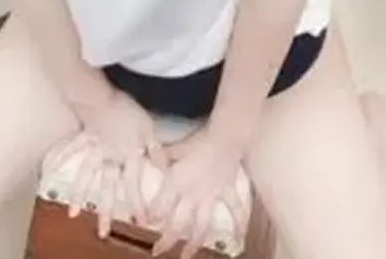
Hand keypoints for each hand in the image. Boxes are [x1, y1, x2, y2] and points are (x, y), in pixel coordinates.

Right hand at [44, 88, 167, 238]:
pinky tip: (48, 169)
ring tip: (72, 214)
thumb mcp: (148, 128)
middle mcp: (110, 158)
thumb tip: (166, 170)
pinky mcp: (83, 137)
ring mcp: (94, 149)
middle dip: (106, 211)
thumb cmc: (128, 111)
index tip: (141, 222)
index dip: (138, 203)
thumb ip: (156, 151)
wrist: (103, 97)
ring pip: (87, 176)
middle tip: (102, 233)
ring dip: (80, 195)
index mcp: (128, 156)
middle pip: (108, 188)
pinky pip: (70, 149)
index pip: (133, 184)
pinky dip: (59, 158)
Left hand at [148, 127, 249, 258]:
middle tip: (158, 252)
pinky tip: (239, 238)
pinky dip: (238, 224)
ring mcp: (210, 197)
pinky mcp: (226, 193)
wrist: (225, 137)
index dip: (152, 216)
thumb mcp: (176, 147)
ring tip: (186, 256)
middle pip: (178, 223)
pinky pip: (233, 211)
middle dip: (167, 240)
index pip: (160, 204)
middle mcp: (191, 194)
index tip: (146, 224)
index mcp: (176, 181)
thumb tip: (149, 155)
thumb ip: (163, 155)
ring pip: (201, 226)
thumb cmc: (199, 140)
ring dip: (194, 243)